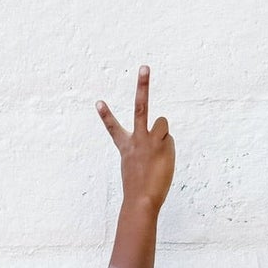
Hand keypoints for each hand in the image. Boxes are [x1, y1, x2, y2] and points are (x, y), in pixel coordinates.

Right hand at [97, 66, 174, 213]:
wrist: (140, 201)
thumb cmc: (139, 189)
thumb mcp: (137, 168)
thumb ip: (146, 148)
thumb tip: (161, 133)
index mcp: (126, 147)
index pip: (113, 129)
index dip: (106, 115)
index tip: (98, 102)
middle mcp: (137, 139)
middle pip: (140, 107)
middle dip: (142, 85)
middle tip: (144, 67)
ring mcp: (150, 139)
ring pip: (162, 124)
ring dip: (162, 136)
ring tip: (157, 155)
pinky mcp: (163, 144)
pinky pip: (169, 140)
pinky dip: (167, 150)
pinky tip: (162, 163)